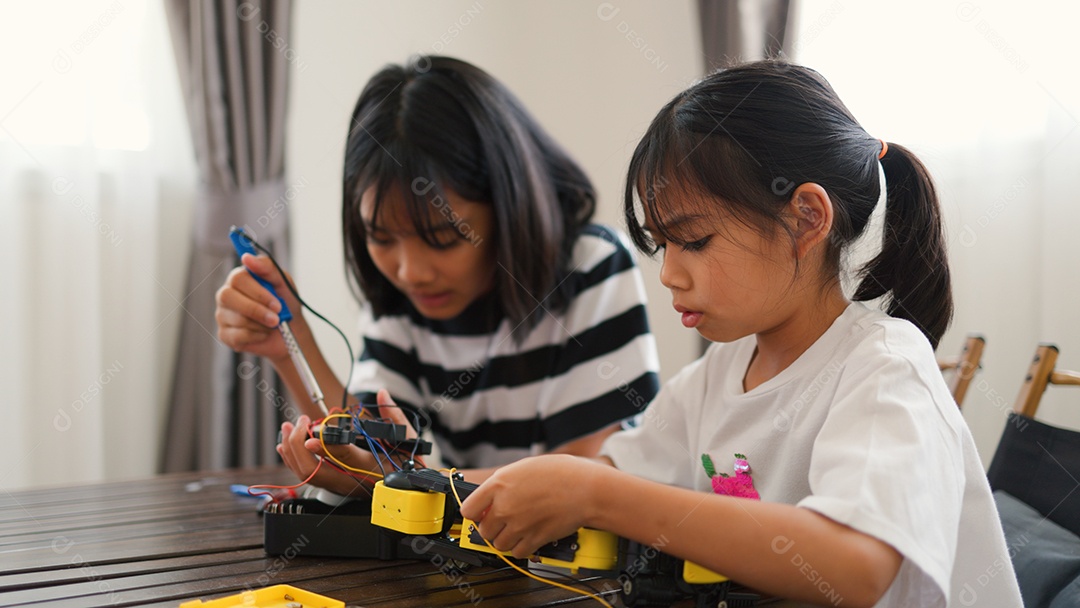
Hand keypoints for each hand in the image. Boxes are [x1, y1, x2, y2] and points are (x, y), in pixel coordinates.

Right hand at [215, 253, 303, 360]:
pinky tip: (263, 333)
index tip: (277, 304)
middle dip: (257, 310)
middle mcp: (226, 295)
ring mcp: (223, 315)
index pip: (238, 279)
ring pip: (237, 319)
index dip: (258, 292)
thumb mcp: (283, 282)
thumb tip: (247, 257)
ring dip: (262, 325)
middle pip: (229, 297)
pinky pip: (238, 336)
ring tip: (273, 324)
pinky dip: (257, 336)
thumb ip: (268, 267)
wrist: (291, 332)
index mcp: (239, 279)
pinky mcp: (225, 334)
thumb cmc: (286, 303)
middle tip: (277, 319)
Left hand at [277, 389, 418, 495]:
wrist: (407, 491)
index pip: (342, 456)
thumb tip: (383, 394)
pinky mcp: (333, 485)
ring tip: (287, 428)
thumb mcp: (408, 440)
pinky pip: (307, 476)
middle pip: (314, 469)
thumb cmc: (408, 467)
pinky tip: (284, 446)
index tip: (311, 437)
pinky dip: (292, 460)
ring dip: (291, 450)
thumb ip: (393, 417)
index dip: (324, 446)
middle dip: (299, 444)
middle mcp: (350, 479)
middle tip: (301, 421)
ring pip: (306, 473)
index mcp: (369, 466)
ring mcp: (340, 485)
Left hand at [459, 454, 607, 558]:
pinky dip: (521, 548)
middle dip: (492, 528)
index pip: (468, 509)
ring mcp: (519, 525)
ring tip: (517, 529)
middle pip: (483, 530)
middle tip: (504, 521)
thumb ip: (503, 483)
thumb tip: (490, 496)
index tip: (480, 514)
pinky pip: (517, 553)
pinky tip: (528, 536)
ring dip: (505, 539)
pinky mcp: (534, 539)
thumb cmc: (561, 473)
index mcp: (499, 484)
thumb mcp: (524, 467)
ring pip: (498, 544)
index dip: (474, 513)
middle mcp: (505, 506)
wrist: (586, 488)